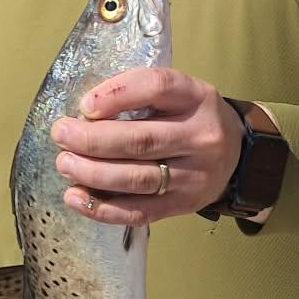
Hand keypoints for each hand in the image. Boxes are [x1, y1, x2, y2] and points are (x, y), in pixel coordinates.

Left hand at [51, 67, 242, 226]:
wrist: (238, 155)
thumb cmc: (191, 117)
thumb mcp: (177, 93)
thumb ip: (138, 95)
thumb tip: (82, 114)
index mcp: (195, 97)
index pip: (157, 87)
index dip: (116, 94)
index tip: (84, 105)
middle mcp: (199, 136)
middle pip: (141, 140)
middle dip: (92, 139)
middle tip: (61, 134)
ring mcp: (193, 175)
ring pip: (137, 178)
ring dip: (93, 173)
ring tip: (65, 164)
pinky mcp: (182, 205)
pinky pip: (138, 211)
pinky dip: (102, 208)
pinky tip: (75, 197)